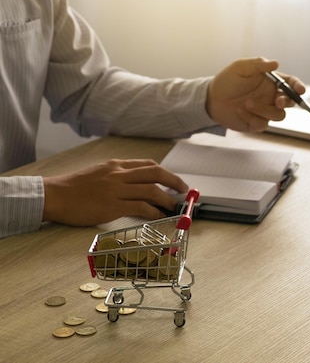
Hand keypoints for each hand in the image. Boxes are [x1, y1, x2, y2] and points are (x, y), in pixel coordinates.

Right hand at [43, 159, 188, 225]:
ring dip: (166, 199)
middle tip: (183, 190)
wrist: (54, 195)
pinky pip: (140, 207)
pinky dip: (154, 212)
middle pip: (155, 173)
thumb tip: (136, 185)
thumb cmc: (73, 187)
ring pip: (151, 190)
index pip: (148, 165)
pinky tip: (159, 216)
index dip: (165, 173)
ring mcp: (116, 189)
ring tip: (174, 206)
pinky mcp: (113, 205)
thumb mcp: (98, 173)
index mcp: (116, 165)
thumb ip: (117, 176)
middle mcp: (119, 174)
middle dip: (173, 181)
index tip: (174, 180)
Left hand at [207, 57, 305, 131]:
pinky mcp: (256, 123)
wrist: (211, 98)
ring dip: (264, 110)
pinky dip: (251, 117)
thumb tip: (276, 63)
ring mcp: (265, 111)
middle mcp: (271, 97)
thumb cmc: (227, 81)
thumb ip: (259, 63)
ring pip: (278, 116)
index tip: (300, 89)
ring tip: (246, 103)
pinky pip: (262, 124)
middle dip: (286, 102)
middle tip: (277, 101)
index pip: (290, 84)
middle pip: (290, 102)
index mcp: (271, 82)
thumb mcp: (241, 67)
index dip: (298, 87)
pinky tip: (240, 111)